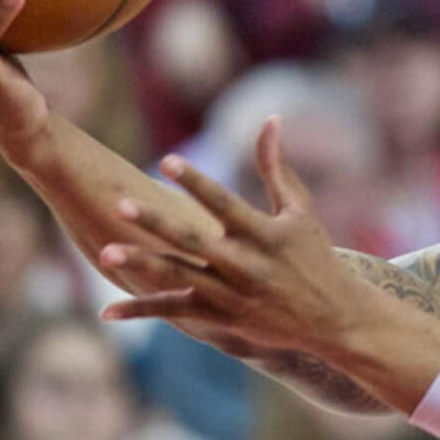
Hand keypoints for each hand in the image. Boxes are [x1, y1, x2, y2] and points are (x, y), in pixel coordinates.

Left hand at [97, 119, 364, 356]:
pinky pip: (175, 312)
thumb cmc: (316, 258)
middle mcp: (243, 265)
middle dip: (156, 222)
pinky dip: (143, 310)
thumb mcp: (300, 210)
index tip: (167, 161)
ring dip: (141, 265)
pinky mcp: (221, 320)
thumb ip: (277, 166)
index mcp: (262, 234)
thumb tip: (270, 118)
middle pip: (192, 240)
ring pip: (177, 277)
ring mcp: (230, 295)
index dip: (196, 182)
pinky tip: (108, 312)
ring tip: (104, 253)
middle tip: (119, 204)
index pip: (223, 203)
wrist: (335, 320)